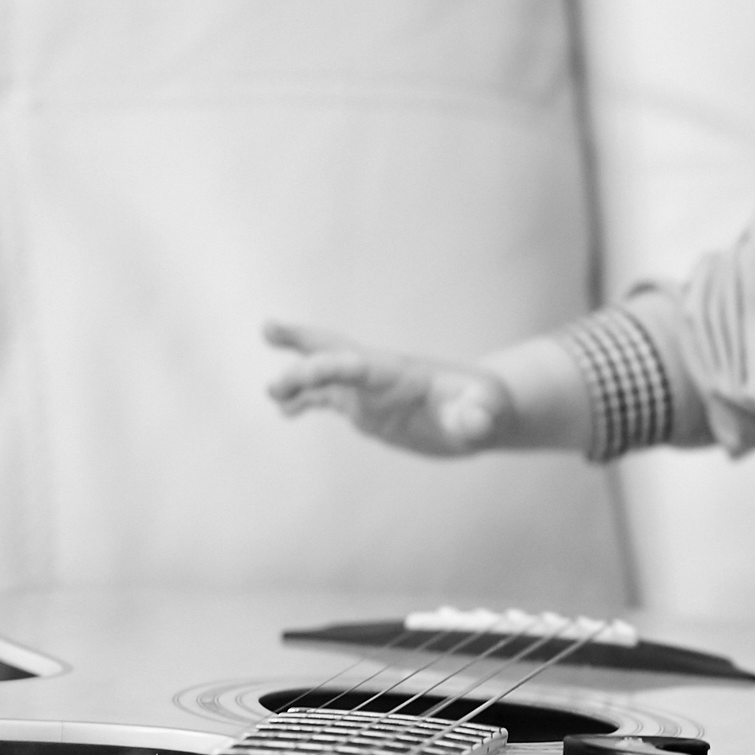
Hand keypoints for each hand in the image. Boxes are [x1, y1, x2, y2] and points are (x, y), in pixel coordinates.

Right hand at [264, 321, 508, 455]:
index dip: (332, 366)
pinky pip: (329, 400)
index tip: (306, 376)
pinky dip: (305, 403)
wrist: (486, 411)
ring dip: (295, 380)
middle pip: (333, 349)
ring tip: (272, 393)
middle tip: (268, 329)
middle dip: (301, 340)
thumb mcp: (487, 412)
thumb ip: (477, 417)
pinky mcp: (368, 409)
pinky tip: (285, 411)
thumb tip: (475, 425)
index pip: (359, 363)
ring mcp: (370, 392)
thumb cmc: (487, 406)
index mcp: (400, 371)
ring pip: (323, 377)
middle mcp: (378, 376)